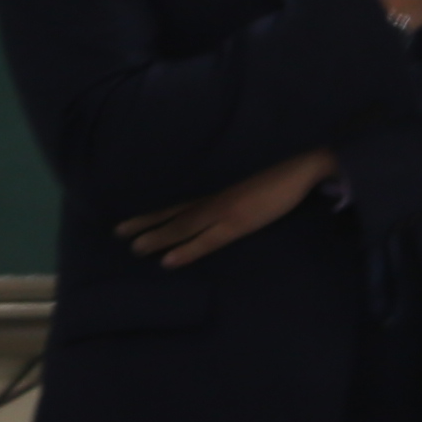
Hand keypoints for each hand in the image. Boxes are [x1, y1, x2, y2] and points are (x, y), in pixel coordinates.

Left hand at [117, 146, 334, 268]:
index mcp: (215, 183)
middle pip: (172, 210)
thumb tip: (215, 187)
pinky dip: (186, 251)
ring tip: (134, 248)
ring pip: (181, 225)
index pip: (176, 196)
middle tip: (118, 232)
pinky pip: (206, 241)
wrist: (302, 160)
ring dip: (157, 236)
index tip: (131, 216)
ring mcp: (223, 208)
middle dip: (145, 222)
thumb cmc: (279, 163)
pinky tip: (168, 261)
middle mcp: (212, 194)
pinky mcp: (238, 221)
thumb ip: (229, 179)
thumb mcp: (247, 169)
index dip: (153, 208)